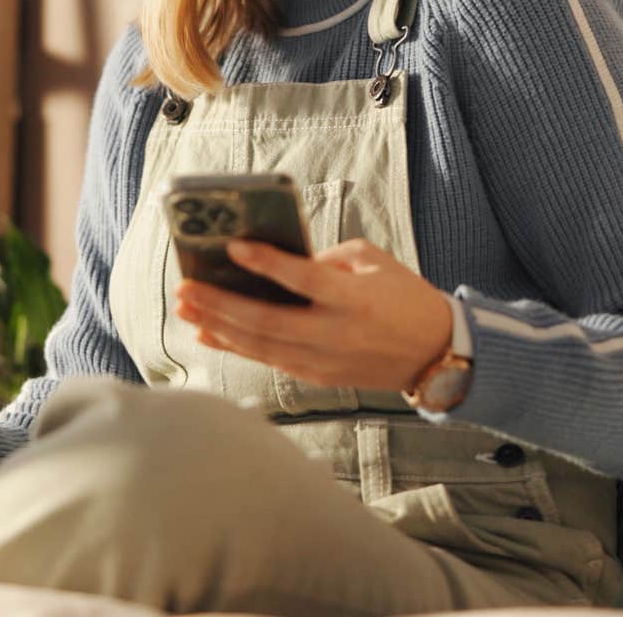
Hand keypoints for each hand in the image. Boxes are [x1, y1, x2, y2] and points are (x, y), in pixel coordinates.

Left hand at [172, 238, 452, 390]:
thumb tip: (278, 264)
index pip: (304, 279)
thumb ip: (327, 260)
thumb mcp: (373, 263)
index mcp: (354, 298)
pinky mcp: (318, 376)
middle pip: (268, 321)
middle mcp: (336, 333)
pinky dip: (236, 346)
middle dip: (221, 305)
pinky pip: (269, 360)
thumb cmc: (404, 297)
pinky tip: (210, 333)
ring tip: (186, 309)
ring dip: (218, 327)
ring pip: (261, 346)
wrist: (436, 352)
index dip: (267, 263)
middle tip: (186, 288)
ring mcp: (325, 360)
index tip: (233, 245)